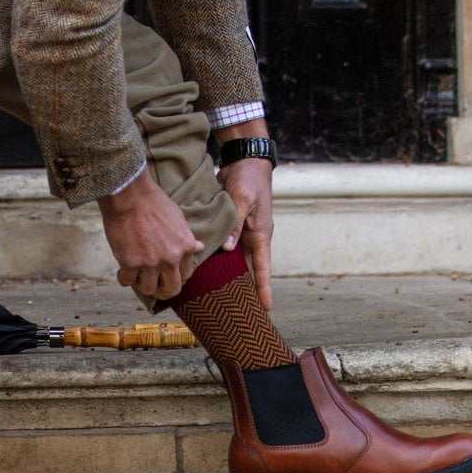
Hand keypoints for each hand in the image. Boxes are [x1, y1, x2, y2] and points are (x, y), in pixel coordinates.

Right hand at [98, 170, 203, 299]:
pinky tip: (123, 269)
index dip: (176, 277)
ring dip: (141, 284)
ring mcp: (150, 262)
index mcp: (184, 247)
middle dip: (162, 291)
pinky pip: (127, 282)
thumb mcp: (178, 218)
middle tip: (154, 286)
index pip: (186, 275)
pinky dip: (124, 277)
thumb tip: (199, 247)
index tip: (168, 275)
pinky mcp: (130, 263)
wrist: (130, 195)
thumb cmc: (154, 202)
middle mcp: (170, 258)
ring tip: (136, 275)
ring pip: (148, 290)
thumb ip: (187, 237)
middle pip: (171, 290)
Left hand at [217, 157, 273, 309]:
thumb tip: (228, 249)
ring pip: (234, 260)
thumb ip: (235, 224)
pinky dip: (217, 257)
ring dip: (228, 276)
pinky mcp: (230, 225)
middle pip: (249, 270)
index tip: (266, 309)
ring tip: (219, 297)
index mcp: (260, 234)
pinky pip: (224, 246)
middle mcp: (252, 237)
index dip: (263, 289)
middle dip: (245, 290)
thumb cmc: (249, 179)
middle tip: (240, 312)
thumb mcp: (243, 200)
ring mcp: (241, 232)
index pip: (263, 268)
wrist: (245, 160)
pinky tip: (205, 269)